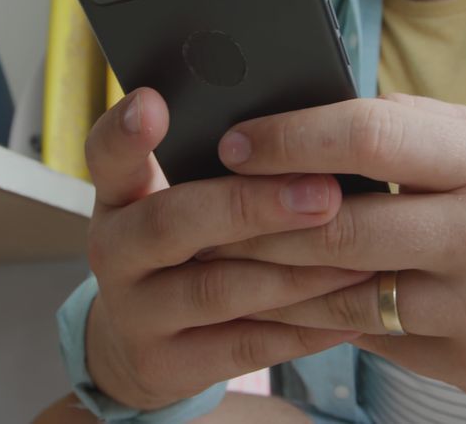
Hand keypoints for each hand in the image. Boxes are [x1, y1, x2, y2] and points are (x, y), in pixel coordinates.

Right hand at [82, 88, 372, 410]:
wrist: (140, 344)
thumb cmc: (183, 247)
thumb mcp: (175, 200)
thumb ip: (216, 168)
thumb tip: (308, 130)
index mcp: (120, 195)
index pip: (107, 155)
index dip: (125, 131)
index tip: (153, 102)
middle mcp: (116, 251)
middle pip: (172, 221)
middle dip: (252, 206)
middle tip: (325, 193)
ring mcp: (136, 312)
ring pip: (216, 290)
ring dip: (294, 273)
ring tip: (358, 256)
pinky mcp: (169, 363)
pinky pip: (243, 346)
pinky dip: (300, 330)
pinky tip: (348, 315)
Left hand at [203, 94, 465, 396]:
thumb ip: (410, 128)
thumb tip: (313, 119)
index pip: (367, 135)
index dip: (290, 137)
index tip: (236, 141)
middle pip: (338, 229)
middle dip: (255, 220)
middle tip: (202, 209)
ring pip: (344, 298)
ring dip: (275, 279)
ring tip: (225, 258)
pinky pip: (373, 342)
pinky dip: (324, 320)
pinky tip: (287, 303)